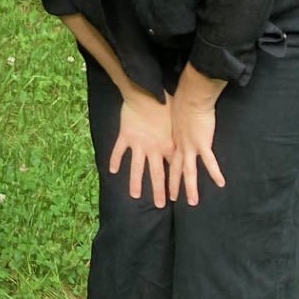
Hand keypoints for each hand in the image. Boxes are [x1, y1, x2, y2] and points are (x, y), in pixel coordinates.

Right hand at [108, 93, 174, 207]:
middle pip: (156, 174)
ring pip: (136, 167)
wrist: (147, 93)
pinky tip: (111, 171)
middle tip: (160, 204)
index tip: (178, 196)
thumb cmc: (166, 103)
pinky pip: (118, 151)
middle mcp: (153, 148)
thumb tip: (186, 140)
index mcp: (168, 145)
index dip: (176, 183)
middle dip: (158, 191)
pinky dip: (114, 160)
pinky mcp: (125, 136)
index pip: (173, 168)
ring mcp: (138, 143)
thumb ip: (179, 133)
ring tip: (134, 195)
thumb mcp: (177, 121)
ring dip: (135, 182)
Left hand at [167, 89, 225, 205]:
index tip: (163, 182)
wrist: (190, 96)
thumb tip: (177, 123)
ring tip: (193, 202)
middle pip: (175, 170)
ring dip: (190, 188)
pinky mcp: (202, 143)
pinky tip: (221, 183)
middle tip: (170, 200)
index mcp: (172, 140)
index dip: (166, 172)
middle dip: (173, 186)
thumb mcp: (172, 115)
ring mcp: (190, 146)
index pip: (169, 160)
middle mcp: (179, 146)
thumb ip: (176, 123)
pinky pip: (210, 161)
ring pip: (189, 172)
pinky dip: (215, 173)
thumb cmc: (182, 101)